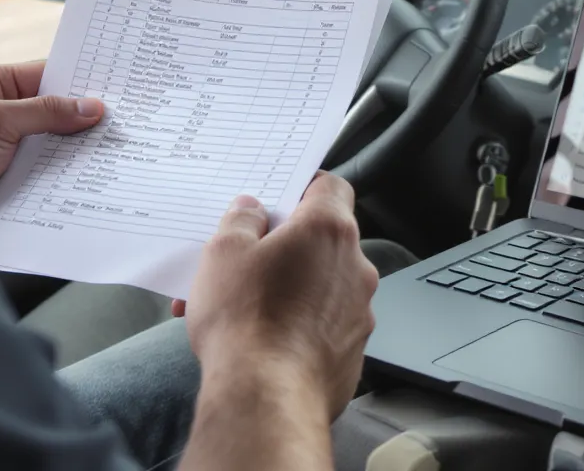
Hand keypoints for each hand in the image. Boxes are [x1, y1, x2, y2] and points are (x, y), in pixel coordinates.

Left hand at [0, 61, 103, 234]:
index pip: (50, 75)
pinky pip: (51, 173)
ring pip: (58, 145)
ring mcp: (11, 148)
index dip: (82, 80)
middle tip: (125, 121)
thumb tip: (89, 107)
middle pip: (59, 112)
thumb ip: (45, 112)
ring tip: (116, 152)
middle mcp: (5, 114)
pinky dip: (69, 177)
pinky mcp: (16, 179)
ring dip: (80, 152)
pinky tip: (92, 179)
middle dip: (87, 119)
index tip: (116, 87)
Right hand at [184, 174, 378, 420]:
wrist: (266, 397)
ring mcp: (359, 311)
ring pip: (320, 286)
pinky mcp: (353, 350)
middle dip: (282, 248)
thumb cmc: (245, 320)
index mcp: (328, 230)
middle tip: (242, 263)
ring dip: (286, 289)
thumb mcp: (224, 252)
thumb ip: (241, 220)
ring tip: (237, 309)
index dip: (304, 187)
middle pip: (322, 241)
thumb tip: (252, 210)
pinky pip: (325, 325)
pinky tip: (261, 341)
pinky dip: (299, 326)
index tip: (279, 199)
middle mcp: (355, 266)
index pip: (330, 187)